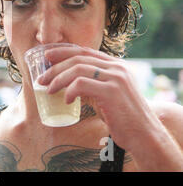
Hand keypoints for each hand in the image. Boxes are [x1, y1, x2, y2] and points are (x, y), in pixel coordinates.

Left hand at [37, 46, 158, 151]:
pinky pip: (82, 84)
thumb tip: (65, 81)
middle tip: (41, 79)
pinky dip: (70, 91)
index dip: (63, 51)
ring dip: (58, 79)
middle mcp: (117, 67)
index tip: (46, 56)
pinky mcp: (111, 91)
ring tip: (49, 90)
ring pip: (78, 69)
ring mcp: (115, 78)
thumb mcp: (106, 93)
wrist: (144, 134)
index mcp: (115, 64)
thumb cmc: (122, 116)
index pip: (84, 51)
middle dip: (55, 67)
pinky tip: (67, 101)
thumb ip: (90, 83)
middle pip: (78, 58)